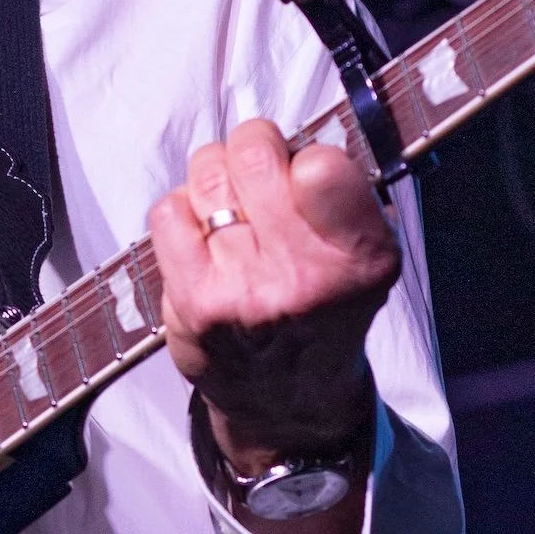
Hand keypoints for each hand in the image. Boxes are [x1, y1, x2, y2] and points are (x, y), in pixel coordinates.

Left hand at [150, 116, 399, 462]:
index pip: (320, 163)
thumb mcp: (364, 256)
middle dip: (250, 150)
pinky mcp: (196, 302)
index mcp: (360, 256)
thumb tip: (294, 135)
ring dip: (214, 180)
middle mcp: (306, 277)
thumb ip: (344, 195)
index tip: (300, 175)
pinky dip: (181, 213)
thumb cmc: (323, 309)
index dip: (302, 156)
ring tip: (230, 212)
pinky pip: (170, 211)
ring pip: (207, 175)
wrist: (288, 398)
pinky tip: (202, 240)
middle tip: (256, 178)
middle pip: (252, 155)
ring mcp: (245, 291)